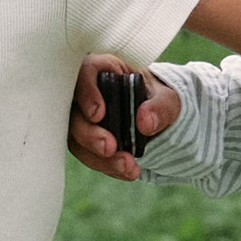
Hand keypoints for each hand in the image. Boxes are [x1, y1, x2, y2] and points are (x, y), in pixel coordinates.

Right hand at [68, 55, 181, 179]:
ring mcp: (82, 117)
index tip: (98, 114)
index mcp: (105, 69)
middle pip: (72, 111)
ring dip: (98, 157)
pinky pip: (87, 154)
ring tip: (127, 166)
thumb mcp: (168, 99)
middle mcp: (87, 92)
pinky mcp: (84, 138)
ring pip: (75, 138)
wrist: (155, 117)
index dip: (86, 92)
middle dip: (89, 134)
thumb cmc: (157, 99)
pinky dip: (106, 166)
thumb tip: (145, 123)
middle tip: (110, 148)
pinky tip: (126, 170)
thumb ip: (160, 107)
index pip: (85, 72)